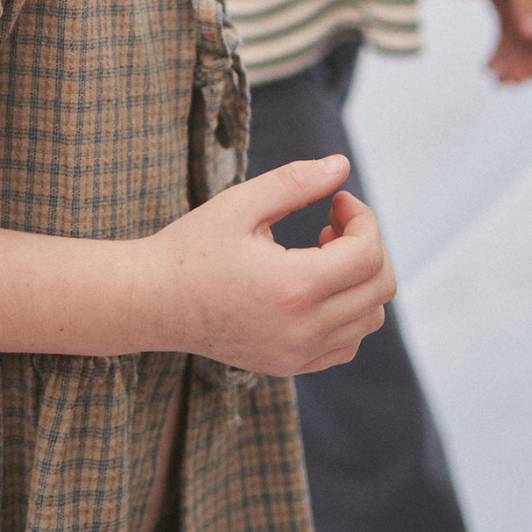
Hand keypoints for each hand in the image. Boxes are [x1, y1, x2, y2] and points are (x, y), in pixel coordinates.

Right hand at [137, 156, 394, 376]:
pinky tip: (315, 287)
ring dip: (360, 280)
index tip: (337, 200)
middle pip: (379, 288)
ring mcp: (297, 353)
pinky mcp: (289, 365)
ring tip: (320, 254)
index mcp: (293, 286)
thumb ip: (295, 181)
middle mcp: (302, 329)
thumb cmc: (191, 248)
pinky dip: (347, 314)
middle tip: (330, 224)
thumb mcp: (239, 204)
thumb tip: (342, 166)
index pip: (368, 254)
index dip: (363, 219)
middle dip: (367, 246)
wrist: (151, 302)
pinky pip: (346, 344)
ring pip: (369, 319)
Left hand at [462, 0, 531, 82]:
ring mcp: (529, 12)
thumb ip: (523, 1)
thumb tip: (530, 34)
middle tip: (507, 82)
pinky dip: (500, 53)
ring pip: (524, 45)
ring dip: (511, 63)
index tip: (525, 76)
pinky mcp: (514, 14)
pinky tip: (487, 67)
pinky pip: (510, 39)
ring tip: (495, 78)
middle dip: (525, 65)